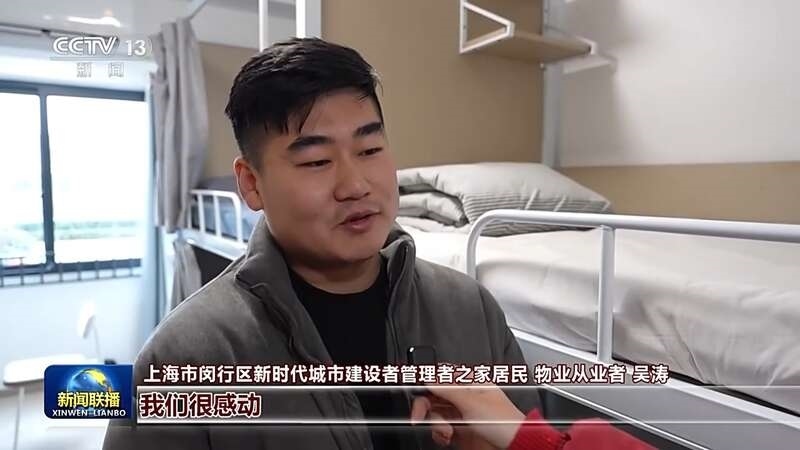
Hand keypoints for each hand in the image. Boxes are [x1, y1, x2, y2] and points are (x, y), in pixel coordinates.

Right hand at [410, 383, 524, 448]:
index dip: (426, 381)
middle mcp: (464, 396)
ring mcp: (462, 414)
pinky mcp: (460, 432)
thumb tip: (428, 377)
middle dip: (425, 405)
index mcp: (470, 382)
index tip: (414, 389)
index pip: (441, 376)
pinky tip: (446, 437)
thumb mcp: (473, 402)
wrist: (516, 447)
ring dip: (434, 423)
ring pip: (435, 413)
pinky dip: (439, 433)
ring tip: (445, 430)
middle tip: (419, 414)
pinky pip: (440, 429)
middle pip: (434, 396)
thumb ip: (448, 388)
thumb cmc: (506, 423)